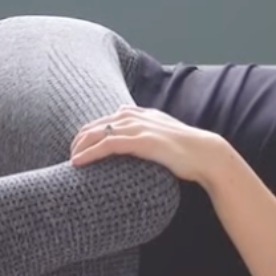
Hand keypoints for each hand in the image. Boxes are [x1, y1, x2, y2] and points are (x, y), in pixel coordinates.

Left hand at [69, 105, 233, 183]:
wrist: (206, 155)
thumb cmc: (186, 150)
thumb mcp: (164, 135)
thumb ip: (147, 129)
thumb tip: (131, 131)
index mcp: (141, 113)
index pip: (105, 119)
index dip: (89, 132)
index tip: (78, 146)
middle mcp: (136, 116)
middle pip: (96, 124)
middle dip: (79, 139)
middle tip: (69, 154)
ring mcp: (138, 127)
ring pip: (97, 133)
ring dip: (79, 146)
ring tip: (69, 159)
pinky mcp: (141, 141)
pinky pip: (107, 145)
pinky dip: (89, 153)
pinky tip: (77, 162)